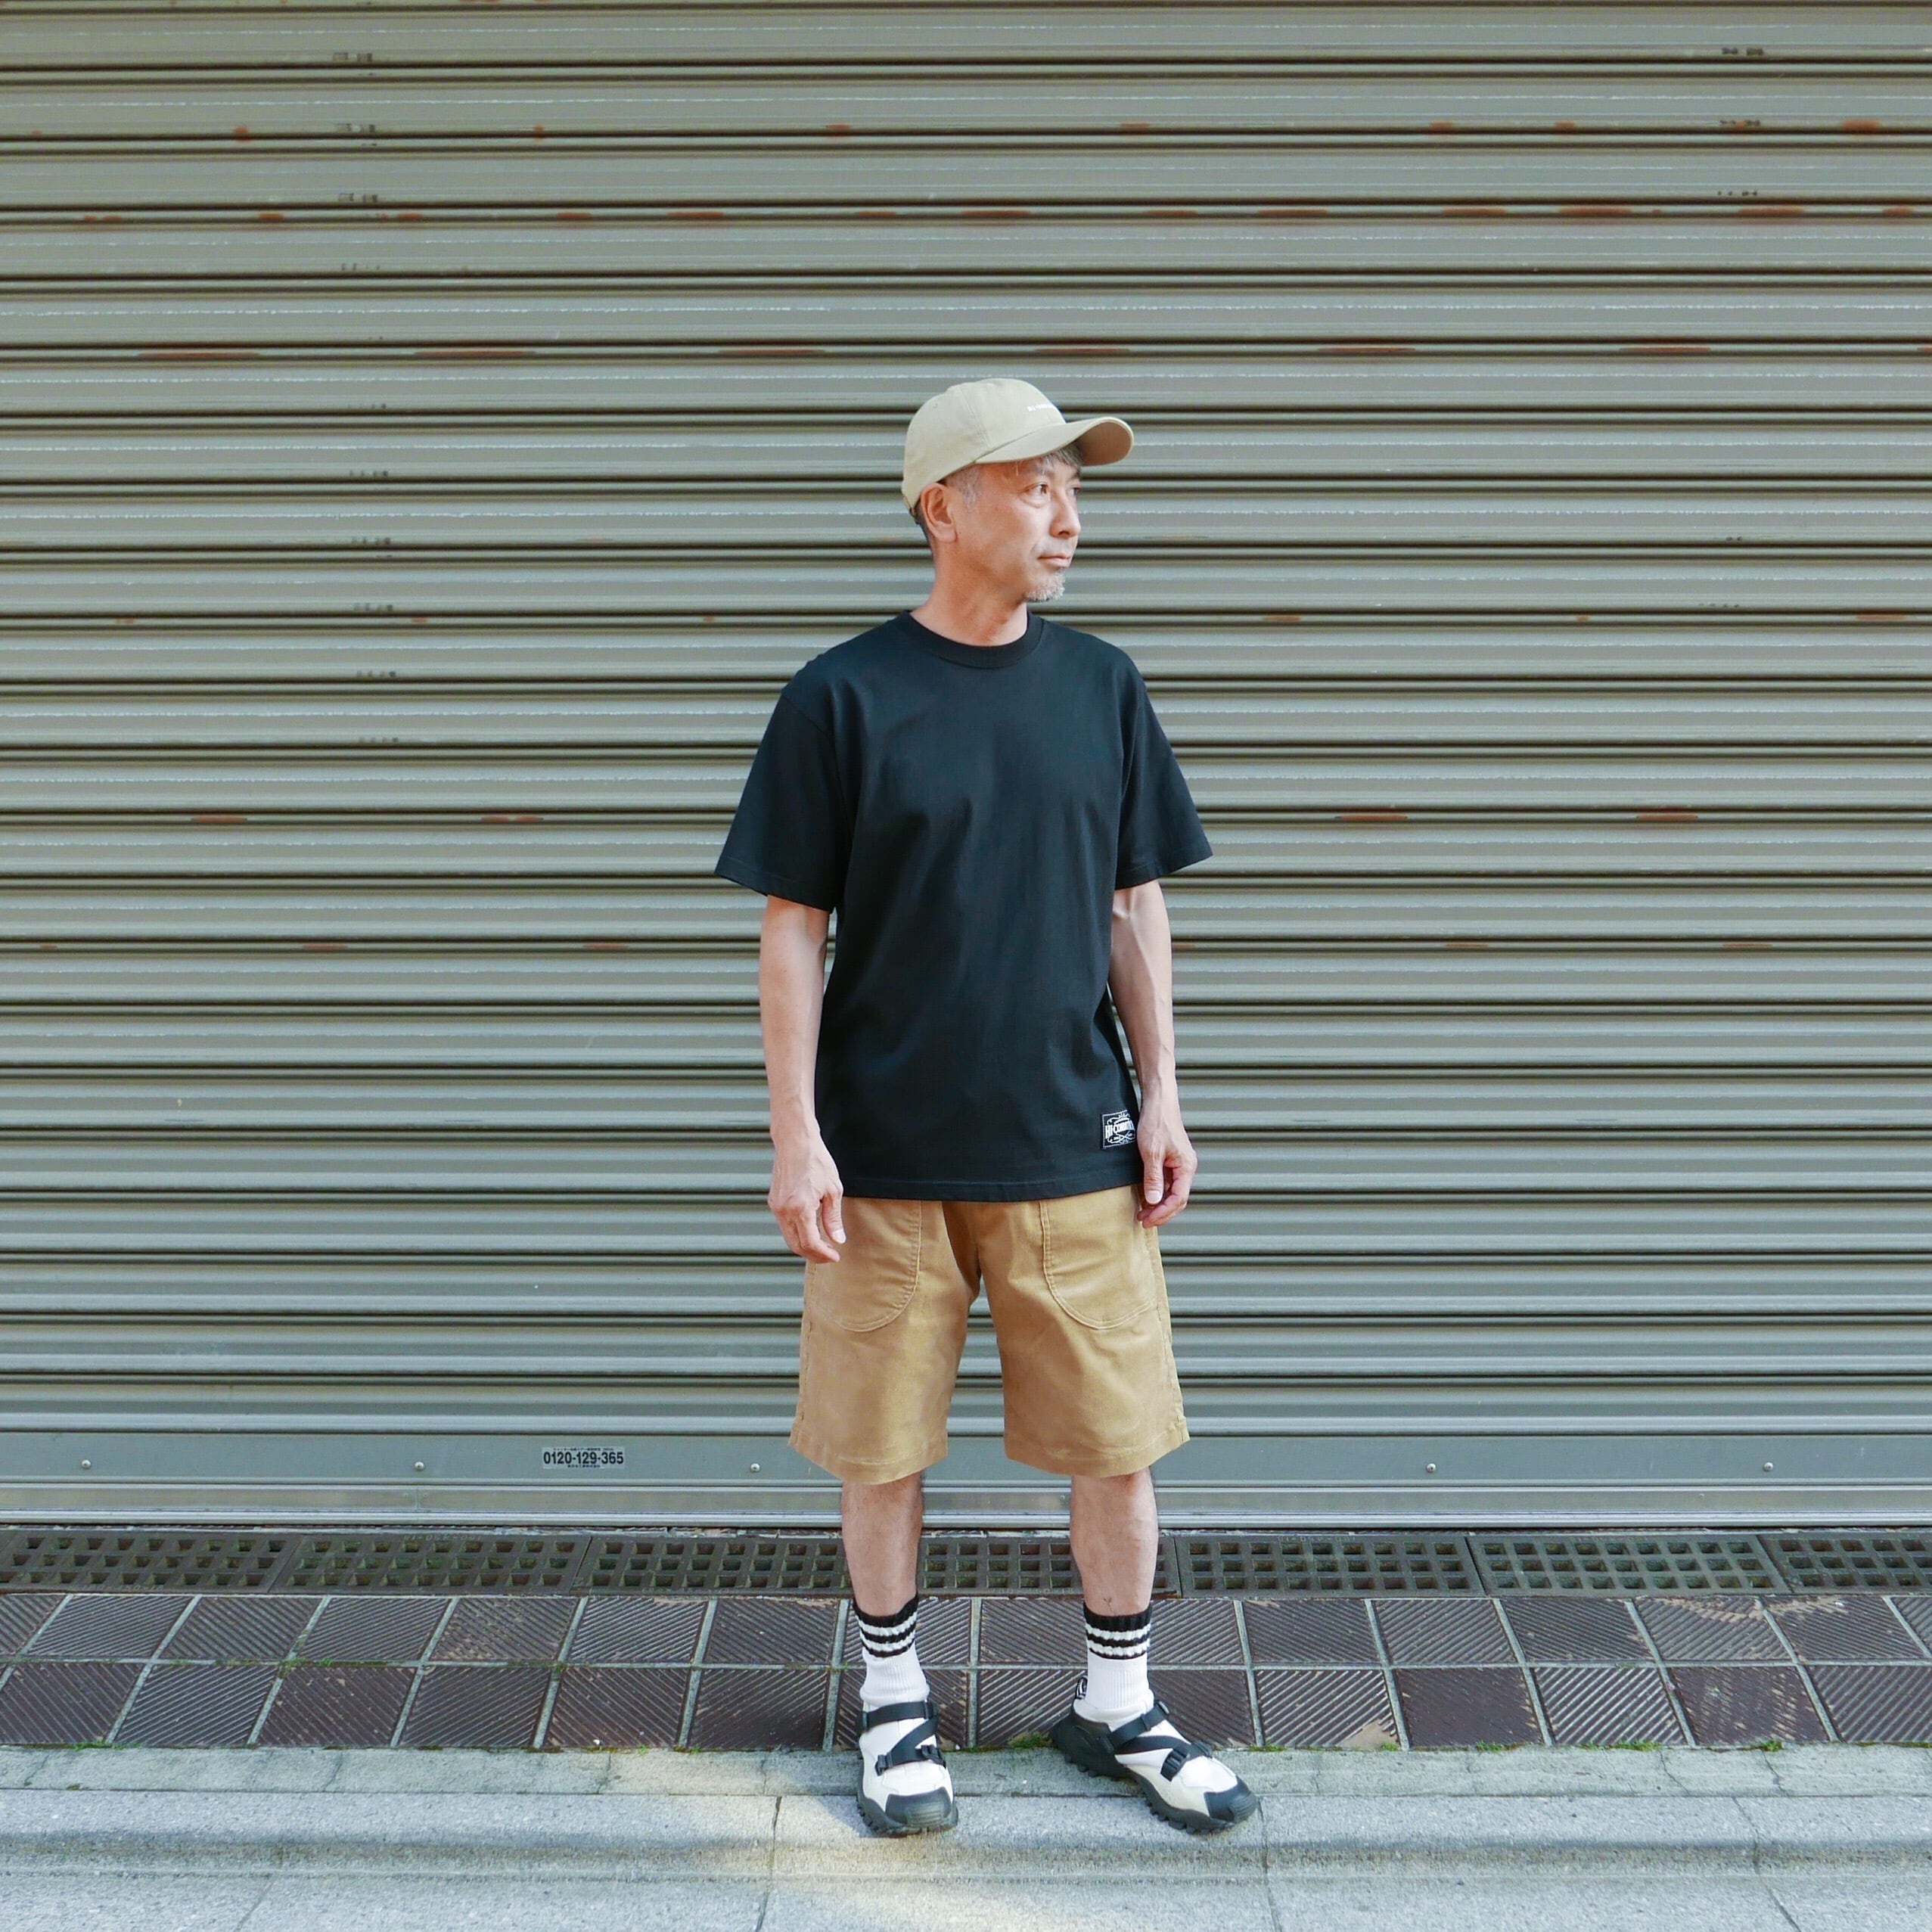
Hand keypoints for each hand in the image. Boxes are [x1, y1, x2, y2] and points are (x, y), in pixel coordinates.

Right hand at [769, 1131, 845, 1261]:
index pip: (810, 1244)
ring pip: (789, 1237)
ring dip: (805, 1245)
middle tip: (830, 1255)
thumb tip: (837, 1240)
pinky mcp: (773, 1202)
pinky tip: (811, 1230)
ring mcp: (776, 1207)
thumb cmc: (816, 1161)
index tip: (835, 1256)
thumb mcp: (833, 1190)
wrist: (795, 1141)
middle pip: (796, 1246)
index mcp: (800, 1208)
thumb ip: (833, 1218)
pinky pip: (784, 1226)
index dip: (823, 1255)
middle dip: (814, 1255)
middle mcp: (784, 1211)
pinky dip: (797, 1233)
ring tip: (823, 1244)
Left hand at [1134, 1085, 1196, 1227]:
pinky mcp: (1171, 1160)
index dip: (1163, 1213)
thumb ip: (1153, 1178)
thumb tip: (1154, 1201)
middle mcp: (1186, 1167)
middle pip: (1178, 1199)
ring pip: (1173, 1192)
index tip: (1148, 1219)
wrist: (1158, 1102)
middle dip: (1162, 1212)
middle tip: (1144, 1220)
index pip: (1178, 1199)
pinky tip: (1146, 1196)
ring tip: (1143, 1212)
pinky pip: (1168, 1182)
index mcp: (1186, 1167)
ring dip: (1159, 1204)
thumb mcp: (1151, 1153)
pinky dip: (1158, 1192)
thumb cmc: (1157, 1123)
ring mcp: (1179, 1164)